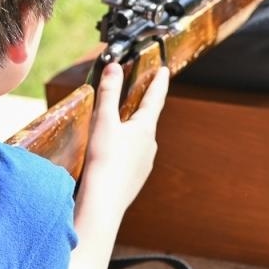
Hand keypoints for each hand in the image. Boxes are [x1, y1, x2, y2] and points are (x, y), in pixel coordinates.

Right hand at [78, 62, 168, 214]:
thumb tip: (114, 67)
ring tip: (114, 130)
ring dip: (129, 133)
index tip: (164, 70)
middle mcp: (150, 145)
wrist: (104, 202)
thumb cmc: (104, 160)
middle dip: (139, 109)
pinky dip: (123, 152)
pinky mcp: (136, 178)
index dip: (159, 83)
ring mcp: (145, 163)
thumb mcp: (103, 121)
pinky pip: (132, 158)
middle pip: (145, 120)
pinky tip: (111, 157)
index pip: (154, 98)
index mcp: (144, 128)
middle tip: (133, 98)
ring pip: (139, 141)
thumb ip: (109, 92)